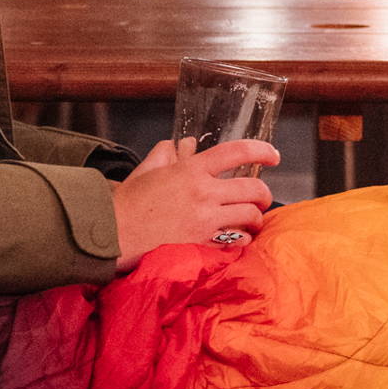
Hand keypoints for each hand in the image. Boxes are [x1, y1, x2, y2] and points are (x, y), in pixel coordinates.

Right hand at [111, 137, 277, 272]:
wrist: (114, 233)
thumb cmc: (128, 202)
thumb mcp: (148, 169)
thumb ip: (168, 152)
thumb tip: (183, 144)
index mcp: (191, 170)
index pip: (236, 152)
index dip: (261, 150)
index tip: (273, 155)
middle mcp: (203, 194)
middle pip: (253, 188)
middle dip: (264, 193)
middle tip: (261, 197)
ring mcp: (205, 221)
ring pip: (250, 216)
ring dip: (256, 218)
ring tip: (252, 219)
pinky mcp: (203, 244)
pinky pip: (237, 241)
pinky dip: (242, 239)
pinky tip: (238, 237)